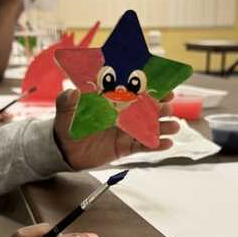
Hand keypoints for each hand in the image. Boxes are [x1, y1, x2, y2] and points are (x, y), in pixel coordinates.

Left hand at [53, 89, 179, 169]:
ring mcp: (126, 131)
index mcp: (113, 100)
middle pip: (148, 108)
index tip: (164, 86)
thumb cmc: (67, 124)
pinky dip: (156, 145)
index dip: (151, 88)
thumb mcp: (65, 109)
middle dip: (161, 106)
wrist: (64, 150)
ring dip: (164, 126)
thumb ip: (68, 100)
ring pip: (150, 127)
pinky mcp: (125, 147)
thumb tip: (73, 92)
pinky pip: (143, 146)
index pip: (135, 91)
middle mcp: (123, 113)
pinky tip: (167, 143)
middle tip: (169, 106)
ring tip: (174, 126)